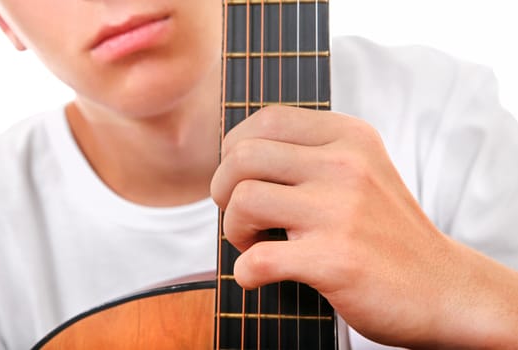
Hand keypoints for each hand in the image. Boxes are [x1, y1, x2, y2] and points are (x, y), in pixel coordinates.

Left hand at [210, 105, 517, 348]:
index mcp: (349, 137)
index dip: (235, 150)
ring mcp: (342, 210)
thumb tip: (233, 156)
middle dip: (222, 190)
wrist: (441, 287)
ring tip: (256, 243)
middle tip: (243, 217)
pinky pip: (257, 259)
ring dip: (234, 229)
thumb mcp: (358, 171)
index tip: (241, 180)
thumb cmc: (384, 230)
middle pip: (242, 156)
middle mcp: (346, 165)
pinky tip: (258, 276)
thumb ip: (307, 154)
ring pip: (242, 200)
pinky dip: (246, 272)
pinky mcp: (336, 260)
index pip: (266, 120)